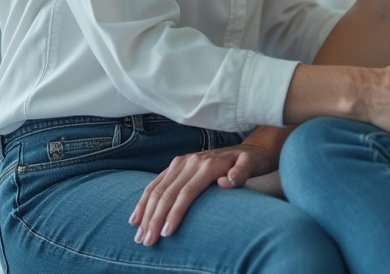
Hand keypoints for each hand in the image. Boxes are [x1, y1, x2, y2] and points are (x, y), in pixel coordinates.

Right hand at [129, 142, 275, 245]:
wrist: (251, 147)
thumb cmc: (252, 161)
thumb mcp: (252, 164)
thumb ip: (242, 173)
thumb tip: (227, 181)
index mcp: (207, 165)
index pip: (186, 193)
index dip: (174, 213)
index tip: (166, 234)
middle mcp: (191, 162)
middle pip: (167, 193)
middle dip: (154, 219)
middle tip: (146, 242)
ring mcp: (182, 162)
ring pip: (157, 189)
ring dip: (145, 213)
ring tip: (139, 236)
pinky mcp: (177, 164)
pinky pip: (156, 183)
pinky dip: (144, 201)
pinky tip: (136, 218)